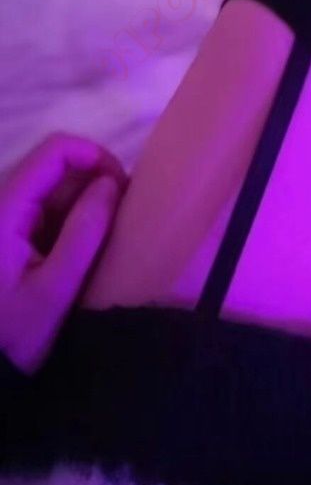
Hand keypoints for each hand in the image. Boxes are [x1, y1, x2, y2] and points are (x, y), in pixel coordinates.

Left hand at [0, 133, 126, 373]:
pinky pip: (46, 212)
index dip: (96, 156)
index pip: (55, 151)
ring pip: (53, 189)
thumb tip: (110, 185)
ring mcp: (5, 220)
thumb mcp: (56, 288)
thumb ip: (85, 233)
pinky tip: (88, 249)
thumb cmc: (12, 333)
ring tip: (110, 236)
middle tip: (124, 218)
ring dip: (86, 204)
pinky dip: (72, 221)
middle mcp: (1, 204)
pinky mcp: (10, 236)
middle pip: (55, 167)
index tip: (124, 188)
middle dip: (95, 183)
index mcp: (6, 210)